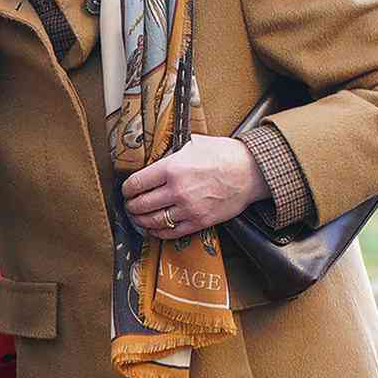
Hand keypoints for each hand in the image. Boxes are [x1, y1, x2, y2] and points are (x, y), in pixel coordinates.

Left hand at [122, 134, 270, 239]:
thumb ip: (170, 155)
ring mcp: (189, 208)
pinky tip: (153, 229)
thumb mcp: (191, 145)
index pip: (136, 184)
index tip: (126, 190)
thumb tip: (153, 161)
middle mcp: (177, 190)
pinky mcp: (200, 221)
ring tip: (137, 217)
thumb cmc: (223, 155)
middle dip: (131, 206)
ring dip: (140, 221)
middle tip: (129, 205)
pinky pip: (171, 232)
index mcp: (171, 169)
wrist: (251, 171)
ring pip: (153, 221)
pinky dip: (158, 232)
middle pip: (141, 204)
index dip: (126, 189)